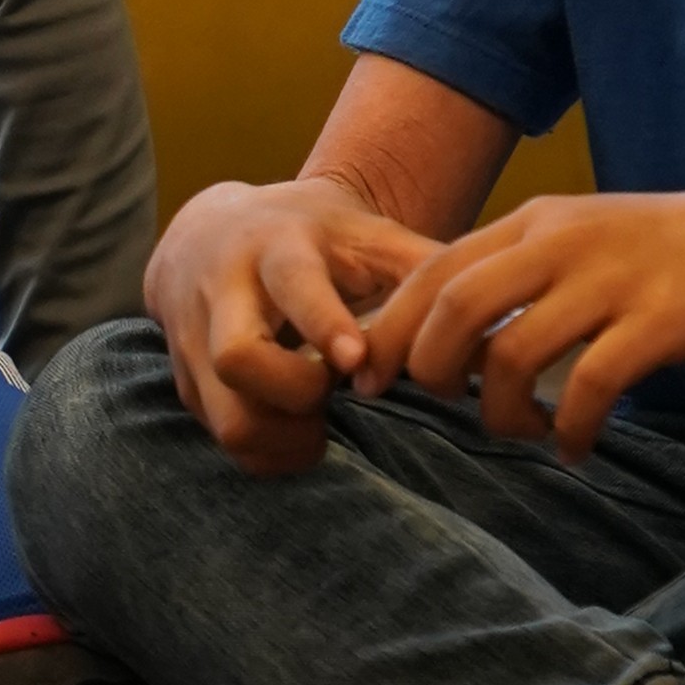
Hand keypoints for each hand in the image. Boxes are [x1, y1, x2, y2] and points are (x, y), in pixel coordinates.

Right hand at [144, 174, 446, 474]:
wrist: (207, 231)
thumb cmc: (311, 239)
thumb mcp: (363, 235)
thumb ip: (426, 269)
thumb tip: (502, 319)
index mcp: (276, 247)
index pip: (293, 288)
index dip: (323, 325)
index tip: (355, 362)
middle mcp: (220, 290)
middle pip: (237, 357)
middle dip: (294, 395)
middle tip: (332, 397)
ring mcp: (190, 340)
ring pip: (224, 415)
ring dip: (280, 439)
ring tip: (320, 430)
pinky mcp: (182, 382)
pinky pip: (219, 438)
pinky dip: (265, 452)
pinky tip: (298, 438)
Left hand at [359, 183, 684, 461]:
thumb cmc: (678, 255)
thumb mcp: (588, 244)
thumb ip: (524, 278)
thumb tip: (456, 341)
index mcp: (536, 223)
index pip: (432, 271)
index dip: (392, 331)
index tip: (375, 381)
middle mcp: (562, 242)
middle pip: (454, 309)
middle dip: (430, 371)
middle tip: (446, 408)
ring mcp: (611, 279)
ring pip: (511, 353)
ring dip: (501, 413)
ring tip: (525, 433)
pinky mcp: (660, 320)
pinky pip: (588, 387)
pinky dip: (568, 430)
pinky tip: (576, 448)